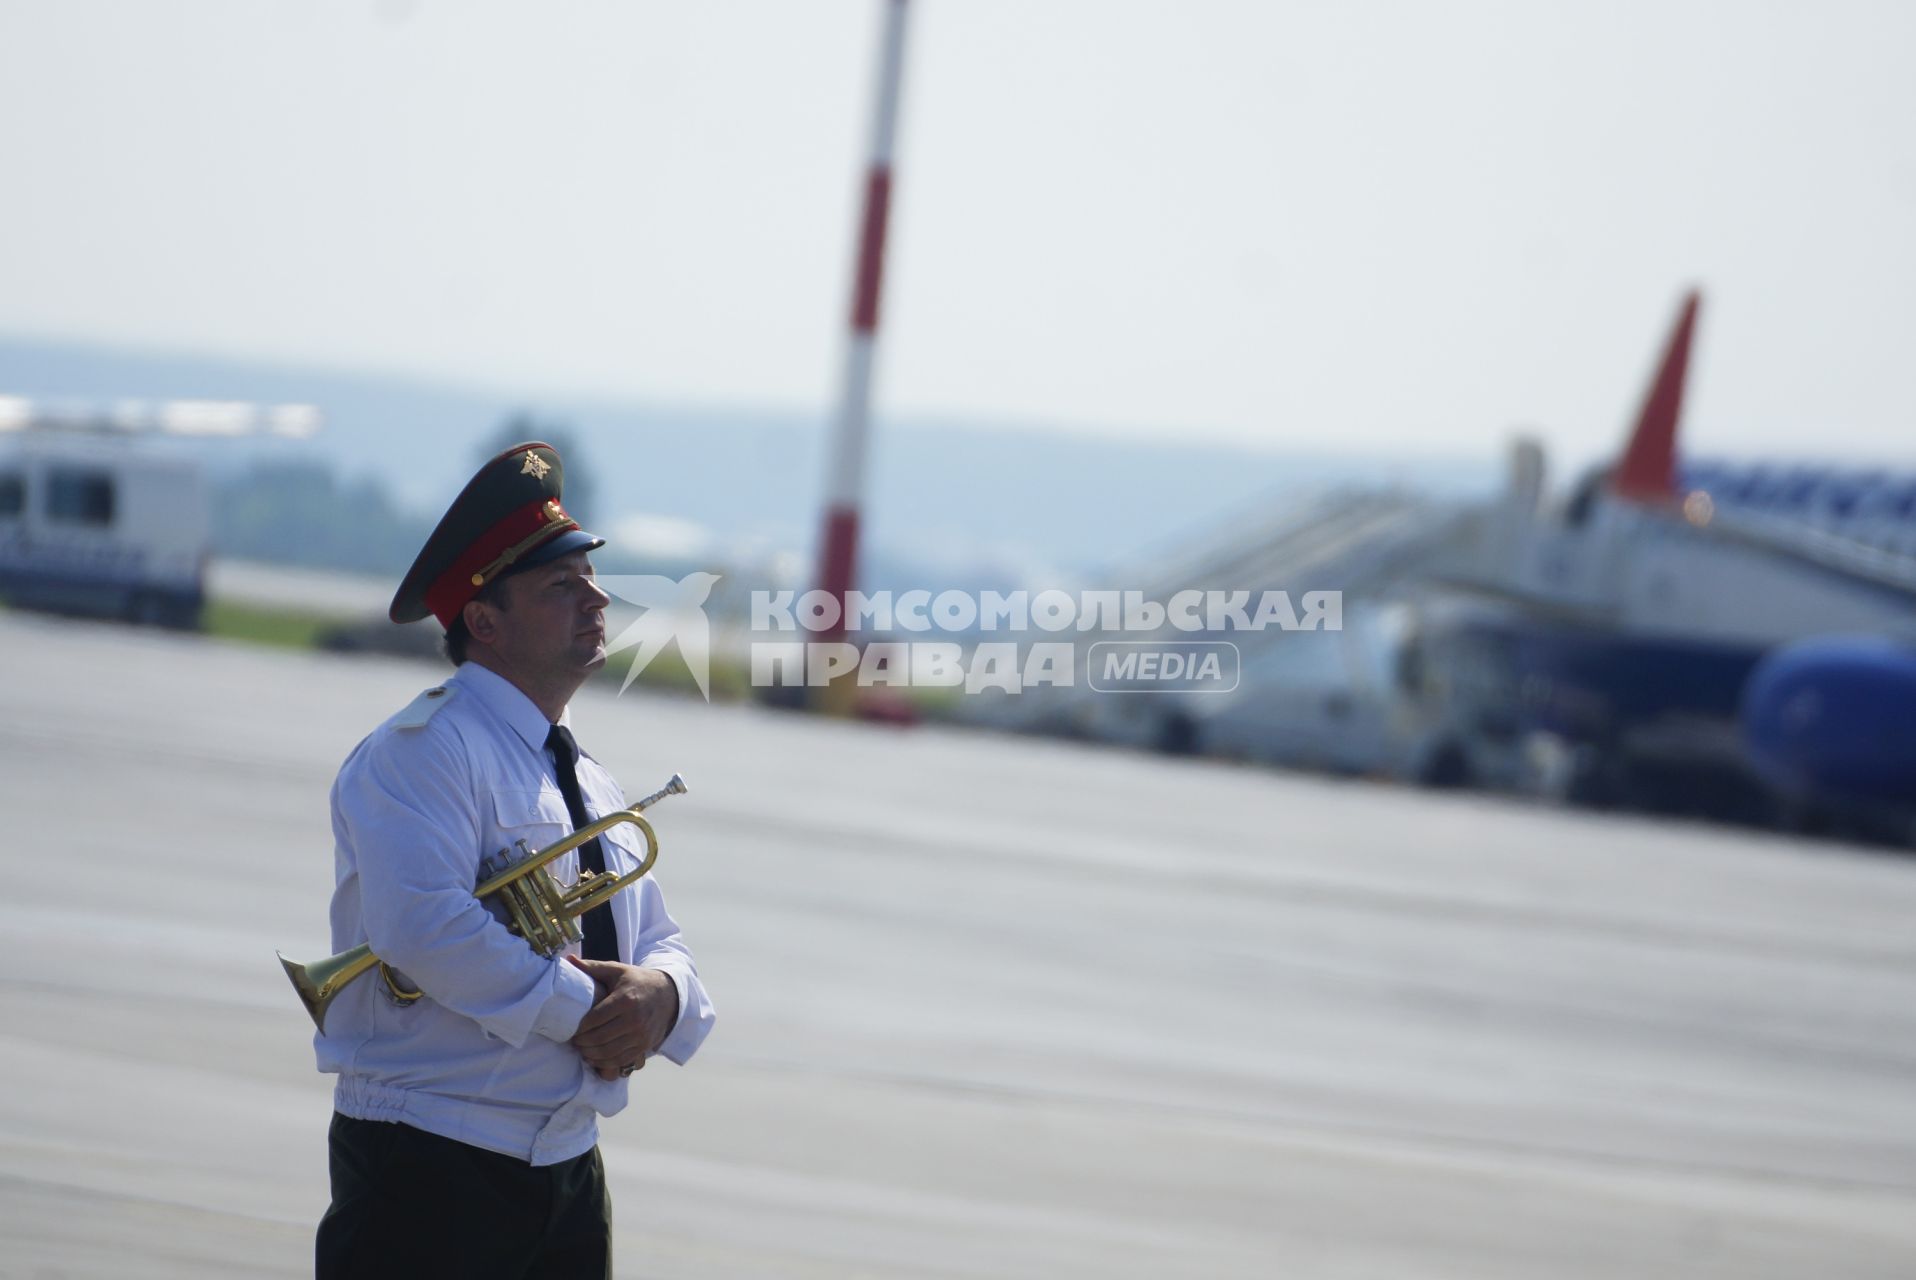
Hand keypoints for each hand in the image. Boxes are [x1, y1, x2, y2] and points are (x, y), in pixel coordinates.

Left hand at [567, 956, 679, 1081]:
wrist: (668, 995)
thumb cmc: (637, 981)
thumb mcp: (617, 970)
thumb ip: (592, 967)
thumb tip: (568, 960)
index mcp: (625, 999)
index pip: (594, 1020)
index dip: (578, 1028)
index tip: (570, 1028)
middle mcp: (634, 1019)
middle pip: (599, 1038)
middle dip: (581, 1042)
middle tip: (573, 1040)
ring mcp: (641, 1035)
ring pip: (608, 1052)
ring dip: (590, 1054)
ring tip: (582, 1049)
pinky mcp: (645, 1046)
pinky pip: (620, 1060)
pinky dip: (604, 1062)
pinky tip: (595, 1057)